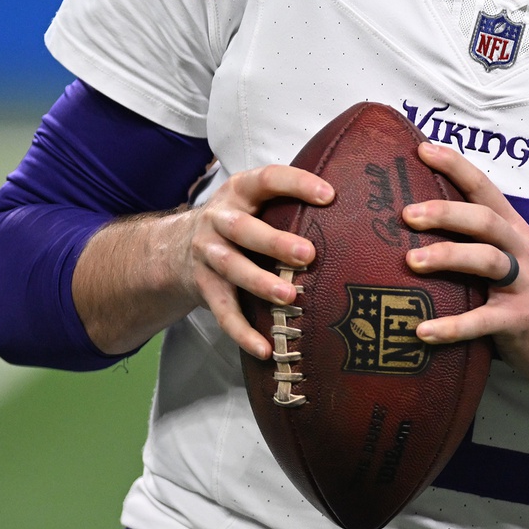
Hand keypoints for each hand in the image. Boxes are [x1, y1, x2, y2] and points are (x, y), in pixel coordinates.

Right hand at [178, 164, 333, 358]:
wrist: (174, 248)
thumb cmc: (240, 221)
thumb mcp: (256, 201)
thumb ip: (289, 202)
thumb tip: (353, 212)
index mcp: (240, 190)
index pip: (268, 179)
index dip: (297, 184)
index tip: (329, 195)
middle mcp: (219, 219)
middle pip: (243, 229)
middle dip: (275, 242)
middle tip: (309, 255)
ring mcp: (208, 254)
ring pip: (231, 268)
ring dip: (260, 283)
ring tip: (289, 298)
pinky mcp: (204, 287)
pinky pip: (222, 312)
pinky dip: (242, 332)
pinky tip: (265, 348)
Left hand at [402, 141, 528, 404]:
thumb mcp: (511, 260)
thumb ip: (477, 243)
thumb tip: (415, 229)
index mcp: (514, 230)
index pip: (484, 188)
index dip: (456, 166)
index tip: (422, 148)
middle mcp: (520, 250)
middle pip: (485, 220)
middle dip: (446, 212)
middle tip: (407, 213)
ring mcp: (524, 284)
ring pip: (488, 260)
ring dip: (448, 257)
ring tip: (412, 261)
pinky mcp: (521, 319)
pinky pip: (483, 321)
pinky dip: (451, 327)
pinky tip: (422, 331)